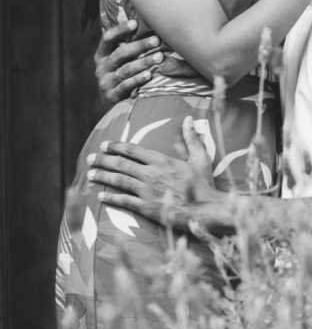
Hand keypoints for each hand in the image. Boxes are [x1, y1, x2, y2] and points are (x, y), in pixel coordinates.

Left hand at [90, 116, 234, 234]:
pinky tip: (101, 195)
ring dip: (102, 176)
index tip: (105, 145)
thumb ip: (192, 138)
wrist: (206, 210)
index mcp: (162, 161)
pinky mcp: (146, 207)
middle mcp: (151, 174)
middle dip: (103, 160)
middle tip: (90, 158)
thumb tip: (189, 119)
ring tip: (90, 174)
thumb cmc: (204, 184)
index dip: (116, 146)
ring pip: (119, 180)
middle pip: (121, 164)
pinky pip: (123, 201)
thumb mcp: (201, 158)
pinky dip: (111, 197)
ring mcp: (147, 191)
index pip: (133, 150)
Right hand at [95, 20, 164, 106]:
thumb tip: (148, 26)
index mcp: (102, 55)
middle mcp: (102, 67)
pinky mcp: (112, 95)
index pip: (107, 38)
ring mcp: (105, 82)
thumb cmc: (120, 73)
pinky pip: (126, 86)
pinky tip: (149, 75)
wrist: (110, 101)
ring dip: (143, 62)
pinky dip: (138, 80)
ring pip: (126, 70)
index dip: (120, 30)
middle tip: (156, 40)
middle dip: (140, 46)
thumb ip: (127, 47)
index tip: (135, 23)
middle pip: (121, 53)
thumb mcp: (118, 60)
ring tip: (159, 57)